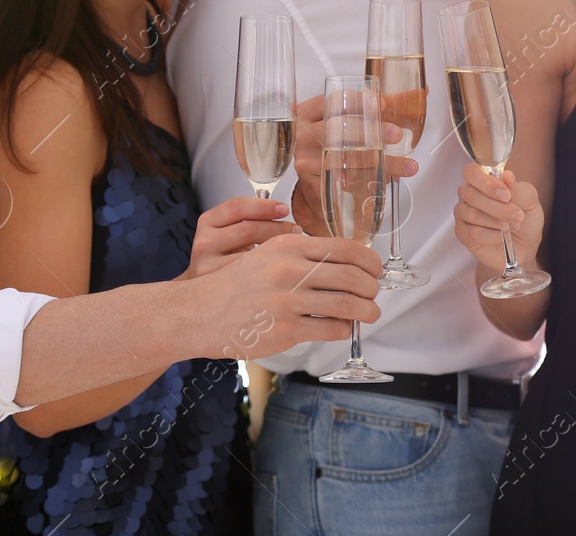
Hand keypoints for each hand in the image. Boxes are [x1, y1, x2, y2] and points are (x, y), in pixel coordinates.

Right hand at [180, 196, 299, 279]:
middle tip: (296, 230)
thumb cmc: (224, 256)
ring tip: (293, 250)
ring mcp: (209, 268)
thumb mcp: (230, 232)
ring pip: (252, 255)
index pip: (237, 206)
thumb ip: (250, 219)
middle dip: (278, 228)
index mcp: (208, 222)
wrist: (203, 293)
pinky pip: (251, 278)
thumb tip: (283, 211)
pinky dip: (270, 272)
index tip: (284, 208)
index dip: (265, 206)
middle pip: (248, 229)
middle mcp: (205, 243)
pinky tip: (281, 271)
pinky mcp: (219, 289)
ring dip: (278, 250)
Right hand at [187, 232, 382, 359]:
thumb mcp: (266, 255)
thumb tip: (342, 262)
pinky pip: (331, 328)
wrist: (201, 312)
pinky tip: (342, 328)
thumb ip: (300, 255)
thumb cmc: (236, 285)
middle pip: (352, 276)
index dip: (368, 261)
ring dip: (367, 311)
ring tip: (370, 313)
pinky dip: (344, 329)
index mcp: (287, 246)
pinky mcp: (286, 329)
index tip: (374, 269)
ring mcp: (288, 301)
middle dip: (372, 288)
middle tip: (374, 294)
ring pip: (348, 304)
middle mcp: (290, 270)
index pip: (344, 248)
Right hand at [288, 94, 416, 236]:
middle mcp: (304, 136)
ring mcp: (307, 162)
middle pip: (336, 129)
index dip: (358, 101)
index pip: (333, 101)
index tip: (382, 104)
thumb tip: (420, 94)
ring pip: (345, 160)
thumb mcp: (352, 120)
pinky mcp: (315, 185)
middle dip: (369, 131)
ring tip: (407, 165)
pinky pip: (345, 183)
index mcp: (309, 112)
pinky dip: (370, 181)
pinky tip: (389, 181)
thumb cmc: (334, 143)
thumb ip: (385, 107)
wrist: (314, 181)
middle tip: (396, 134)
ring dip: (381, 162)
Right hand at [453, 163, 544, 274]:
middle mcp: (468, 195)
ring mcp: (463, 215)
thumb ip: (518, 189)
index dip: (487, 183)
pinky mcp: (463, 233)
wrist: (525, 246)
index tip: (506, 195)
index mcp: (482, 181)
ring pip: (473, 214)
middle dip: (498, 207)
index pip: (471, 172)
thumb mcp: (530, 201)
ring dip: (498, 222)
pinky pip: (474, 233)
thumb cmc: (525, 219)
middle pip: (470, 195)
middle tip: (517, 214)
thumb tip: (507, 176)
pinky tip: (502, 236)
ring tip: (514, 225)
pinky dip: (493, 236)